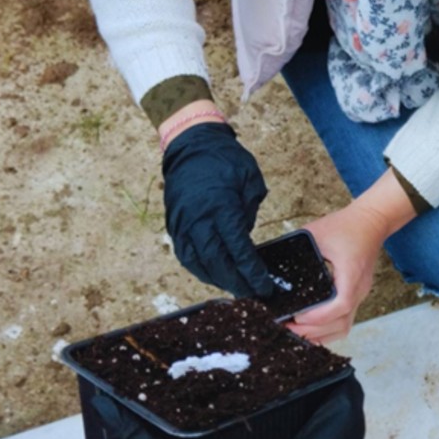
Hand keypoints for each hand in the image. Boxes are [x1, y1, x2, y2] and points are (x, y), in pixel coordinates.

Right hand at [162, 122, 276, 297]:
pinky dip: (199, 268)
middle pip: (218, 262)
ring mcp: (182, 223)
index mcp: (221, 207)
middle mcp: (198, 220)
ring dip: (218, 279)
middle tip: (253, 295)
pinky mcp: (174, 224)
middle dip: (237, 282)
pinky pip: (185, 254)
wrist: (191, 143)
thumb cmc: (225, 159)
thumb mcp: (250, 179)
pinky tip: (213, 275)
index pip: (238, 250)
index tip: (265, 286)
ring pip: (198, 263)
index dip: (252, 272)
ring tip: (236, 288)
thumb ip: (249, 211)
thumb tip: (246, 237)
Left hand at [288, 169, 416, 343]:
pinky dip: (328, 330)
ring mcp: (360, 294)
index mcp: (351, 272)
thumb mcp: (317, 232)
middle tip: (287, 328)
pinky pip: (345, 321)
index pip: (340, 304)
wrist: (371, 221)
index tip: (297, 316)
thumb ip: (298, 249)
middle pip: (341, 323)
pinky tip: (310, 329)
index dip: (318, 316)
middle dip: (313, 331)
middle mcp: (359, 288)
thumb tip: (272, 266)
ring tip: (296, 331)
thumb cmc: (346, 225)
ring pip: (344, 327)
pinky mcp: (357, 295)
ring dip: (321, 334)